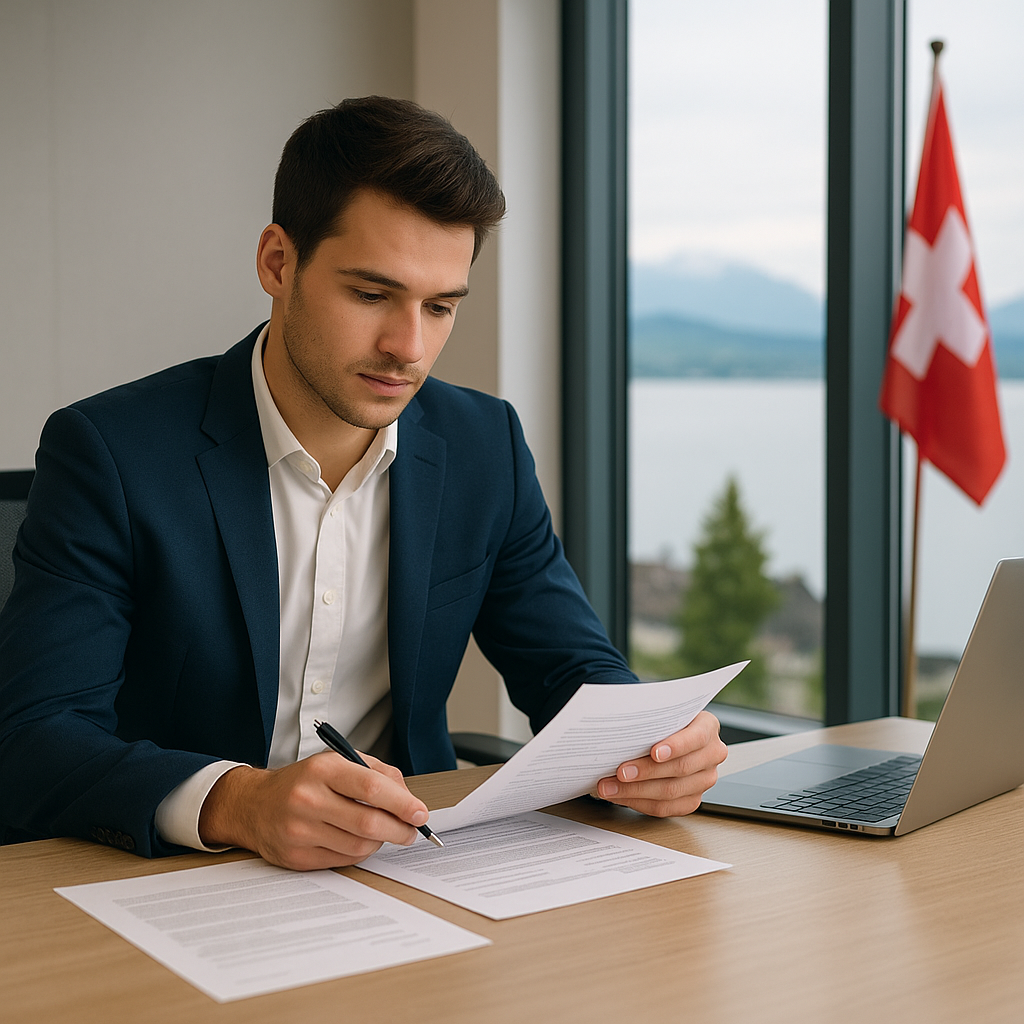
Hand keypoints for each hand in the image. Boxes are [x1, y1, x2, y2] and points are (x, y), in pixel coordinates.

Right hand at [198, 751, 430, 870]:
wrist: (253, 805)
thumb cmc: (303, 781)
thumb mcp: (337, 762)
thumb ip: (376, 773)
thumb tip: (408, 798)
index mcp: (322, 770)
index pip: (371, 787)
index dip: (402, 803)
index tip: (420, 812)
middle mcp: (308, 799)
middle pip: (368, 822)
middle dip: (399, 829)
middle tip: (412, 831)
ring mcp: (300, 831)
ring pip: (359, 846)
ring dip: (380, 842)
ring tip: (384, 833)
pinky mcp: (296, 857)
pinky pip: (343, 860)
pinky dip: (360, 853)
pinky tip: (359, 841)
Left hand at [595, 711, 726, 816]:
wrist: (670, 735)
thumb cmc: (664, 721)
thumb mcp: (662, 711)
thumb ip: (651, 717)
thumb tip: (620, 723)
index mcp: (707, 727)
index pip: (696, 738)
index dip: (675, 747)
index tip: (654, 752)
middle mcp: (711, 755)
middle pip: (680, 768)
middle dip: (646, 772)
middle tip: (620, 772)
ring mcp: (704, 780)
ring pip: (671, 792)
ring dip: (635, 791)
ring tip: (610, 787)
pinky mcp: (692, 800)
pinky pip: (665, 808)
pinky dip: (638, 802)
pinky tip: (620, 796)